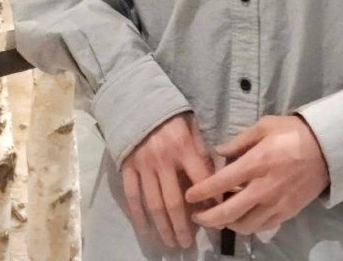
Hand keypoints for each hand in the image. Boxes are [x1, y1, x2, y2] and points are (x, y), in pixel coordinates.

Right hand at [121, 112, 213, 249]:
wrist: (135, 98)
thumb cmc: (169, 113)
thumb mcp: (191, 124)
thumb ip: (200, 150)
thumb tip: (213, 177)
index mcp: (183, 147)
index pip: (200, 182)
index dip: (209, 202)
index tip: (215, 218)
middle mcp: (163, 159)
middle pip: (174, 201)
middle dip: (182, 226)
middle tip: (187, 244)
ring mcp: (143, 164)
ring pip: (153, 203)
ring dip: (163, 226)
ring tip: (170, 242)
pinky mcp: (127, 166)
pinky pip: (132, 196)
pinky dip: (138, 215)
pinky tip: (146, 230)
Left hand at [185, 115, 328, 235]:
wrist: (327, 148)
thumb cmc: (292, 132)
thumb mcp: (264, 126)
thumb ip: (239, 141)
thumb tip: (219, 152)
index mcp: (255, 163)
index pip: (221, 183)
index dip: (201, 191)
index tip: (189, 195)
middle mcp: (263, 188)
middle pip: (229, 213)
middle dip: (208, 218)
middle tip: (196, 217)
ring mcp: (276, 204)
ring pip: (245, 226)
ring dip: (228, 225)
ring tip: (218, 217)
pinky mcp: (287, 212)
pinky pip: (263, 226)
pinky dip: (248, 226)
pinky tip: (241, 218)